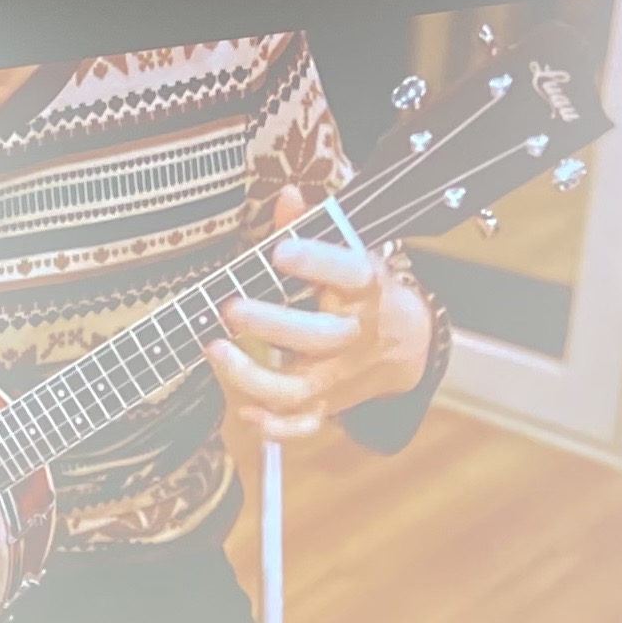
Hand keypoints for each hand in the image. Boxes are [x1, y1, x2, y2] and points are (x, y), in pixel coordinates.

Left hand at [206, 185, 435, 443]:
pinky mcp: (329, 404)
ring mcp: (340, 375)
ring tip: (214, 349)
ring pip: (300, 387)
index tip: (279, 250)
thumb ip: (311, 227)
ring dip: (254, 376)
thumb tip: (287, 195)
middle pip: (317, 336)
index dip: (315, 262)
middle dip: (270, 324)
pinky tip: (246, 411)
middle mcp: (354, 334)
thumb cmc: (361, 290)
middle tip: (230, 307)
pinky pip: (304, 425)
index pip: (348, 273)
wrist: (406, 342)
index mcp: (365, 289)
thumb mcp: (348, 253)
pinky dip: (276, 427)